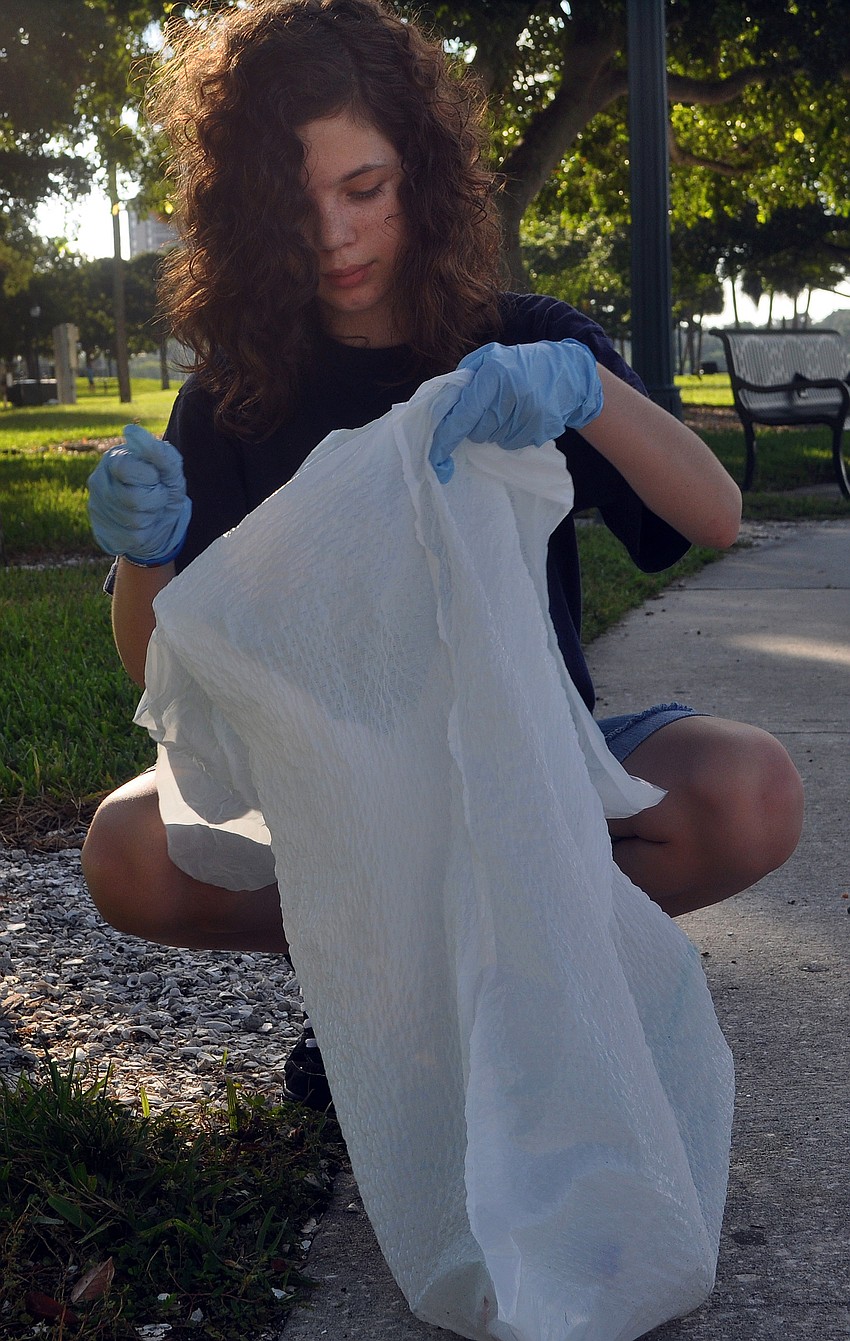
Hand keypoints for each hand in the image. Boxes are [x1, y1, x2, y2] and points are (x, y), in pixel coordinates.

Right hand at [87, 423, 191, 564]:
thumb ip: (156, 451)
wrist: (162, 522)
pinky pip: (132, 538)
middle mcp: (98, 481)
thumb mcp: (171, 470)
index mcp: (114, 458)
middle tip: (155, 496)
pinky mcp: (102, 532)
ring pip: (133, 520)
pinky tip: (142, 526)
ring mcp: (97, 507)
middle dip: (155, 500)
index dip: (148, 477)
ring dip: (151, 517)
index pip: (125, 468)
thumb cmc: (165, 487)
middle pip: (131, 498)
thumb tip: (130, 430)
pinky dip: (145, 533)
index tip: (155, 477)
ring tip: (149, 510)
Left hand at [429, 339, 603, 481]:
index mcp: (494, 372)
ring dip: (495, 430)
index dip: (446, 437)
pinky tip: (522, 416)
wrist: (568, 373)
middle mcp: (511, 393)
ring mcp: (528, 413)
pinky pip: (512, 444)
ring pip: (494, 439)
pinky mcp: (540, 429)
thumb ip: (465, 377)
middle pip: (477, 431)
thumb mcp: (491, 356)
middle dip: (476, 425)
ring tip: (509, 408)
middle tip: (490, 407)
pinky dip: (511, 434)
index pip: (463, 414)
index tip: (435, 457)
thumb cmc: (520, 364)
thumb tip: (443, 406)